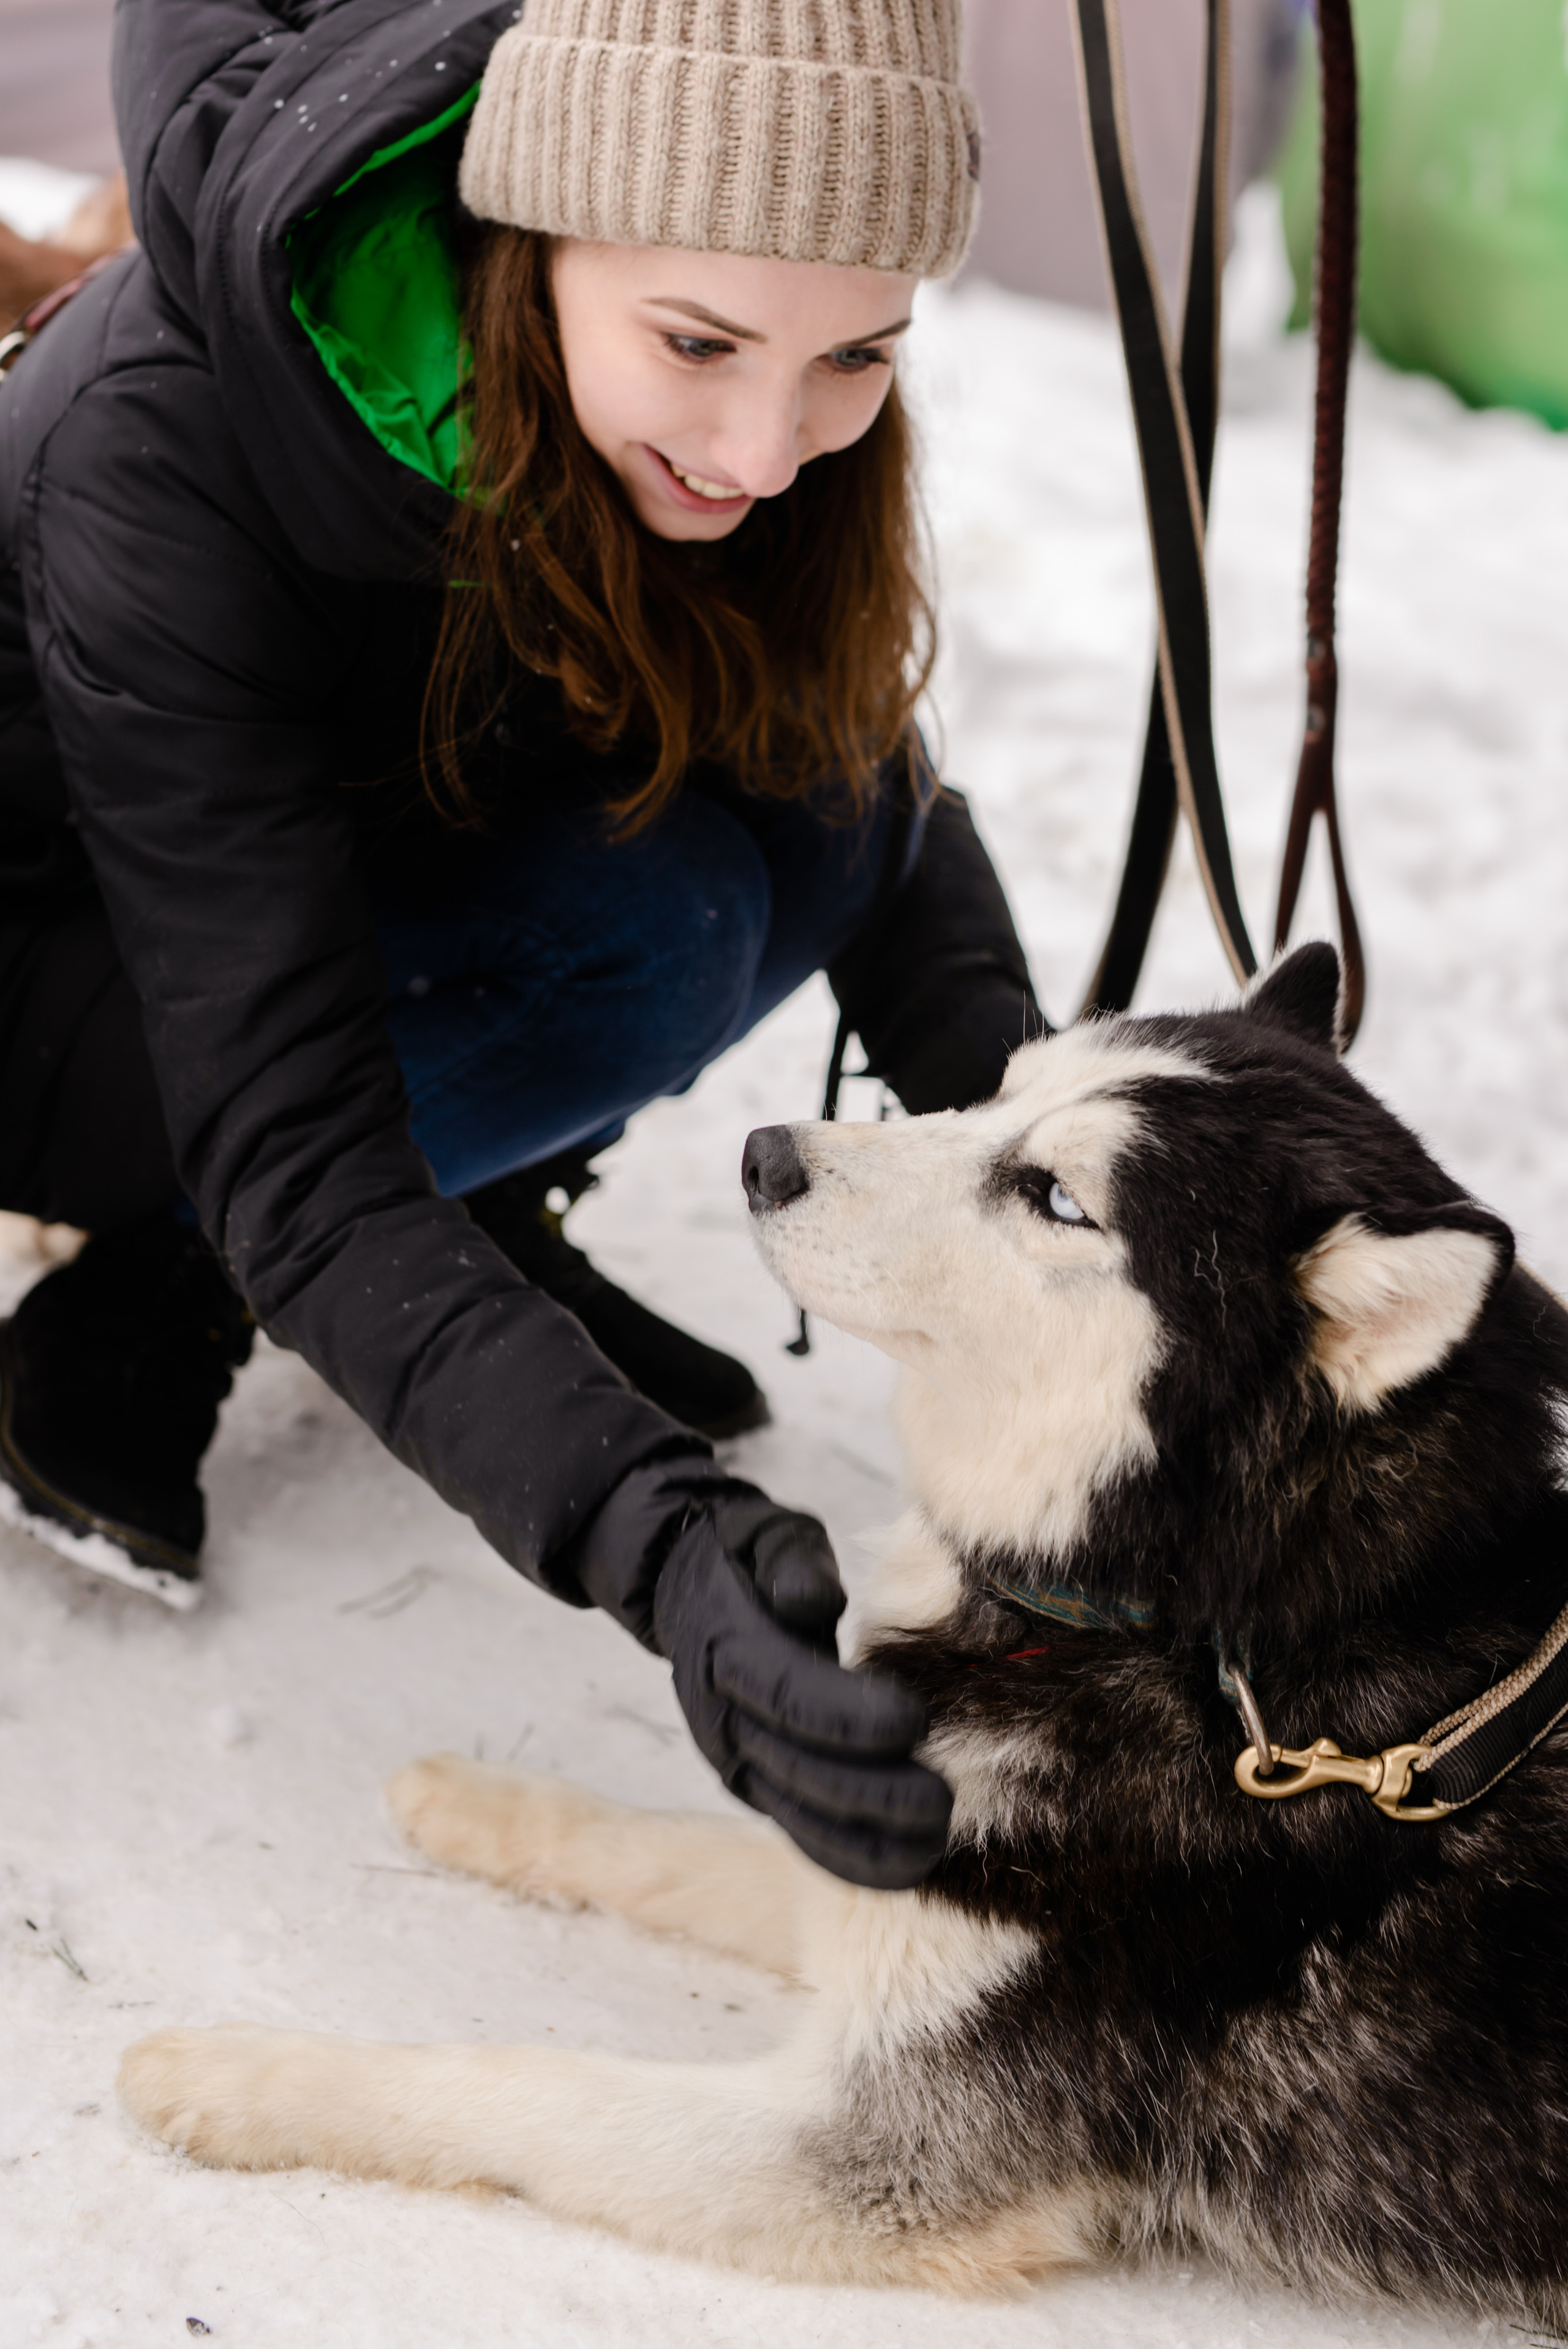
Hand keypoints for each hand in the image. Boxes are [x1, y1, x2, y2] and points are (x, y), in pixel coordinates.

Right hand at [653, 1495, 951, 1889]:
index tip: (915, 1721)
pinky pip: (800, 1833)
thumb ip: (791, 1563)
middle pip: (797, 1769)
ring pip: (797, 1816)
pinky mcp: (755, 1787)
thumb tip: (811, 1601)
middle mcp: (722, 1718)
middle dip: (870, 1794)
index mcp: (724, 1648)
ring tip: (936, 1844)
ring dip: (865, 1841)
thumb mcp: (764, 1535)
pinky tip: (906, 1867)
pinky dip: (849, 1857)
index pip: (787, 1693)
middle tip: (940, 1803)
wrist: (686, 1589)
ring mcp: (734, 1761)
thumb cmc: (746, 1558)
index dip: (847, 1715)